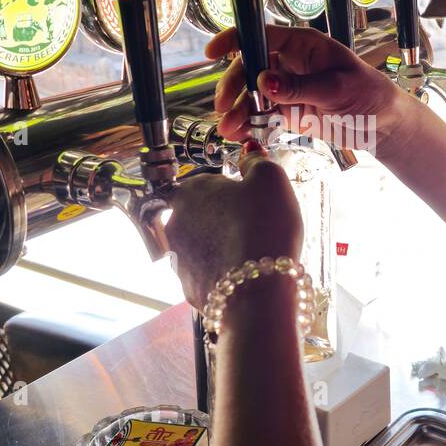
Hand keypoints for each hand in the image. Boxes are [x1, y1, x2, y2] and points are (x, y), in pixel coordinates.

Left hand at [164, 144, 302, 308]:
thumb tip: (249, 154)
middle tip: (254, 226)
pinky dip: (223, 272)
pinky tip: (244, 274)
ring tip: (251, 253)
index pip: (205, 182)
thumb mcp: (271, 179)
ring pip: (203, 245)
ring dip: (222, 246)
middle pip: (202, 215)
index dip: (231, 190)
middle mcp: (175, 224)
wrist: (257, 290)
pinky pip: (208, 273)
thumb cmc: (264, 227)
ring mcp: (178, 259)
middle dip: (224, 219)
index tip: (249, 200)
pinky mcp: (189, 287)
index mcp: (188, 191)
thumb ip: (256, 161)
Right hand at [205, 25, 414, 152]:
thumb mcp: (337, 90)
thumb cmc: (369, 95)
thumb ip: (300, 87)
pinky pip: (261, 115)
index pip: (263, 36)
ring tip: (228, 128)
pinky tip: (238, 133)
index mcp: (303, 45)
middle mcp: (290, 63)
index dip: (235, 39)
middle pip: (249, 67)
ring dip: (237, 110)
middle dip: (233, 85)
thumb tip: (265, 81)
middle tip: (224, 105)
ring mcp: (287, 87)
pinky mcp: (287, 111)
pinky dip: (248, 124)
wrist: (383, 125)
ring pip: (252, 94)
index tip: (213, 50)